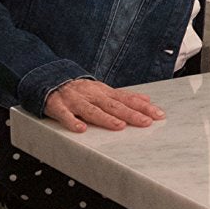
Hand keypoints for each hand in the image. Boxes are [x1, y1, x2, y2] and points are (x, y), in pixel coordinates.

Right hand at [44, 79, 162, 133]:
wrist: (50, 79)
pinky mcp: (57, 107)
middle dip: (131, 114)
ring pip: (92, 110)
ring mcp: (75, 101)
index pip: (128, 100)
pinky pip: (65, 115)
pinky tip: (81, 129)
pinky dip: (72, 121)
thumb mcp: (104, 90)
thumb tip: (146, 99)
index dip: (143, 107)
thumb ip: (124, 97)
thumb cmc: (81, 90)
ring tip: (119, 126)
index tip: (159, 115)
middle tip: (146, 122)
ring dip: (106, 118)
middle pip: (114, 106)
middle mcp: (92, 95)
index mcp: (104, 92)